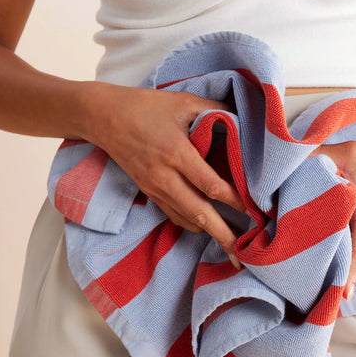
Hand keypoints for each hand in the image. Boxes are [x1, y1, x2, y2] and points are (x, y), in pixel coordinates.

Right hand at [83, 82, 246, 258]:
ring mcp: (155, 188)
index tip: (253, 210)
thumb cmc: (144, 107)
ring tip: (229, 246)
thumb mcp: (182, 102)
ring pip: (187, 219)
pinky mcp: (149, 192)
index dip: (234, 200)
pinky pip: (174, 215)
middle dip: (223, 235)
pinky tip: (206, 228)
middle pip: (200, 214)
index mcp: (176, 153)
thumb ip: (214, 110)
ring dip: (209, 233)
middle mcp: (166, 177)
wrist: (102, 117)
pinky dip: (192, 224)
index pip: (211, 185)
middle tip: (241, 254)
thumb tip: (240, 117)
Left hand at [312, 134, 355, 297]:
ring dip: (340, 259)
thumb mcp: (347, 152)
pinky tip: (333, 248)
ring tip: (312, 261)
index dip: (346, 275)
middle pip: (352, 260)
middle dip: (330, 268)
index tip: (338, 296)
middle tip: (303, 277)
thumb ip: (316, 157)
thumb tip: (287, 164)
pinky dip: (350, 252)